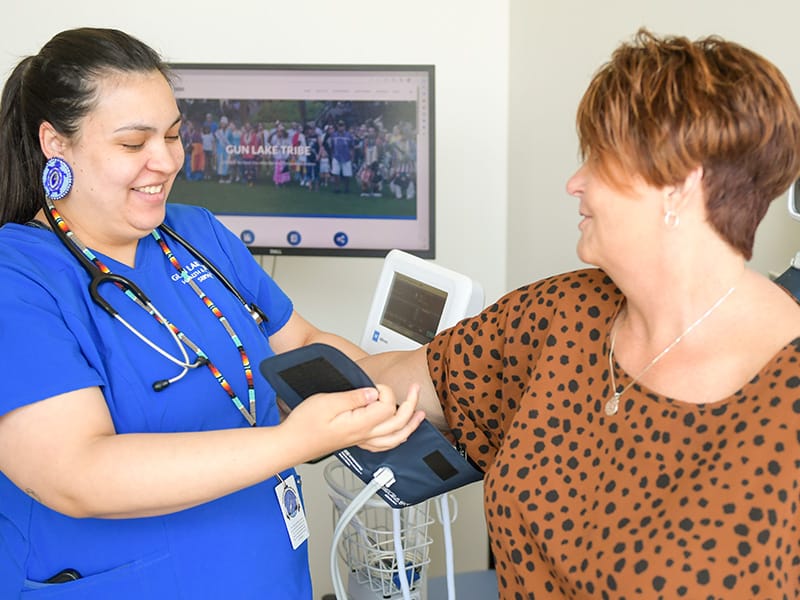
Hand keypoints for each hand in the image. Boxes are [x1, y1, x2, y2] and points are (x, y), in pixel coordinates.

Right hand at [282, 384, 423, 457]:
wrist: (291, 443)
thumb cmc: (303, 425)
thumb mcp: (326, 402)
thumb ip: (353, 397)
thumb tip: (373, 392)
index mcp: (360, 425)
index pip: (388, 407)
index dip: (385, 391)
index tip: (373, 385)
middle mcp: (364, 435)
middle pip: (399, 422)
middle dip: (411, 404)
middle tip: (415, 389)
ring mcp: (361, 440)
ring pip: (396, 438)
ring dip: (411, 425)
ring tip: (419, 414)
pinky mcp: (356, 441)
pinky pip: (384, 444)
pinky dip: (397, 438)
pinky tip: (399, 432)